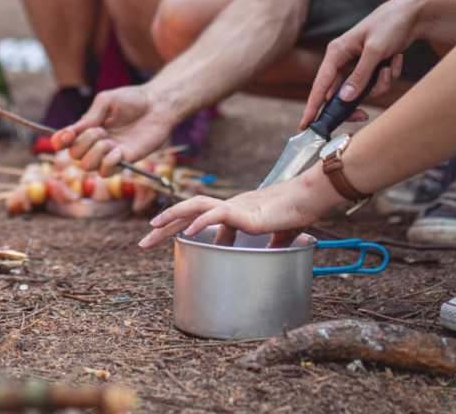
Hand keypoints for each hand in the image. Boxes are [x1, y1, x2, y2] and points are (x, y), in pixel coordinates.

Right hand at [50, 86, 180, 174]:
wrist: (158, 106)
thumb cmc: (132, 99)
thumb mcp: (107, 101)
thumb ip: (90, 116)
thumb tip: (73, 132)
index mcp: (87, 127)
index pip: (65, 140)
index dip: (59, 141)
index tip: (65, 136)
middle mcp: (95, 142)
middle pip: (74, 154)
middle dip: (84, 142)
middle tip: (101, 130)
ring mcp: (108, 153)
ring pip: (87, 166)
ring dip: (95, 153)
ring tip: (109, 141)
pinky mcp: (124, 161)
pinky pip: (106, 171)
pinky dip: (108, 163)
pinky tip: (118, 151)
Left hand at [138, 166, 341, 248]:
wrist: (311, 198)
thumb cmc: (297, 211)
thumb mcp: (279, 234)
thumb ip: (270, 243)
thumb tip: (270, 257)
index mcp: (234, 211)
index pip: (197, 216)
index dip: (178, 227)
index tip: (162, 239)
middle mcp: (229, 207)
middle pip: (187, 211)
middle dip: (163, 225)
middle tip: (144, 241)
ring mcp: (235, 207)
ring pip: (195, 205)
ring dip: (172, 217)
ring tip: (153, 228)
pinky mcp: (245, 212)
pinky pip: (217, 214)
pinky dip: (200, 222)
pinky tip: (187, 232)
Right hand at [298, 0, 423, 128]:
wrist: (410, 15)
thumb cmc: (389, 25)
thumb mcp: (374, 51)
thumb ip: (360, 76)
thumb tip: (345, 98)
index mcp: (336, 53)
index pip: (320, 84)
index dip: (312, 106)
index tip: (305, 125)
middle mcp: (343, 60)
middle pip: (342, 93)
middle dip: (356, 102)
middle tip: (363, 115)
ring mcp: (357, 65)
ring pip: (363, 91)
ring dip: (379, 84)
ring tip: (389, 65)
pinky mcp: (371, 68)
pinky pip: (376, 84)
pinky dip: (388, 75)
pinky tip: (395, 59)